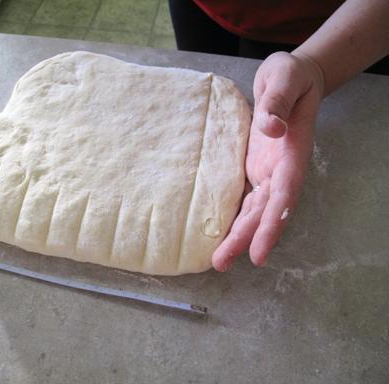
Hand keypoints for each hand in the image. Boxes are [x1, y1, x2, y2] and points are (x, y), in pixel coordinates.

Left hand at [213, 51, 324, 270]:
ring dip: (237, 234)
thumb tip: (271, 129)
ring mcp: (266, 170)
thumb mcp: (285, 78)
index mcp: (291, 153)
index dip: (271, 225)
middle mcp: (280, 169)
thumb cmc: (289, 76)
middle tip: (221, 264)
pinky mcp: (252, 167)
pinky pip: (243, 196)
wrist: (289, 79)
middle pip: (264, 211)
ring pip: (253, 209)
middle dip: (245, 239)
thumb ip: (278, 102)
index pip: (283, 196)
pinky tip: (219, 232)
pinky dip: (233, 216)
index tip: (259, 253)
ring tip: (219, 259)